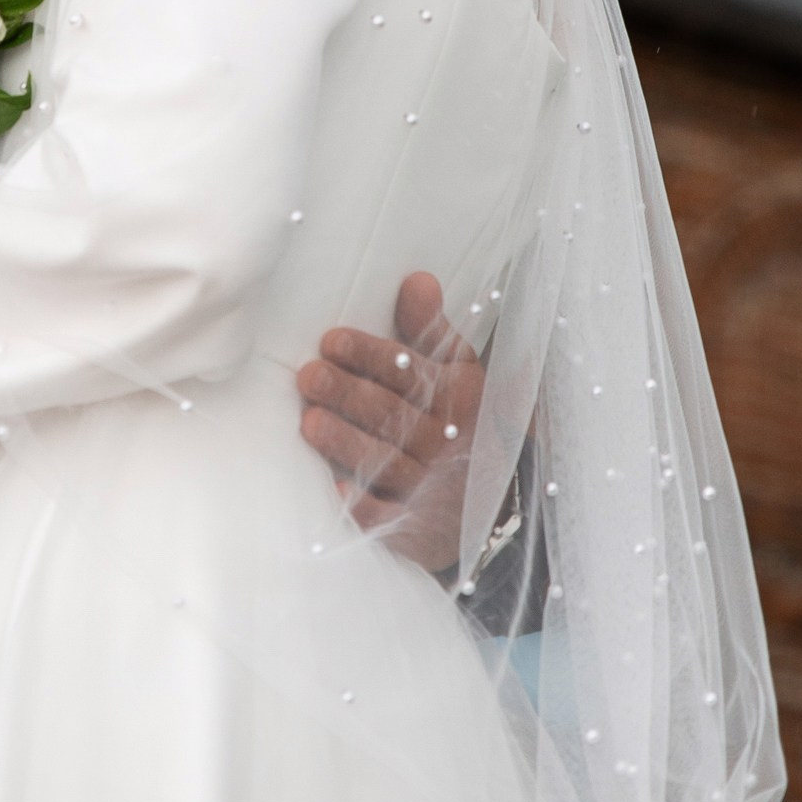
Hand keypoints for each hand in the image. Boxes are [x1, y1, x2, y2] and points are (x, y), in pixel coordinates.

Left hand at [297, 271, 482, 577]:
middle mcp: (445, 439)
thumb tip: (418, 277)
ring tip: (309, 423)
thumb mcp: (457, 367)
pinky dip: (366, 508)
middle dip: (348, 394)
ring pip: (385, 460)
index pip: (409, 371)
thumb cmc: (460, 414)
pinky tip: (338, 492)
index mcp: (456, 395)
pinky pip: (391, 517)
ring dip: (346, 443)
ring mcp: (431, 484)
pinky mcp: (417, 524)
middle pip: (391, 414)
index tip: (330, 340)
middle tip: (308, 376)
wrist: (494, 491)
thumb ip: (431, 326)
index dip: (369, 354)